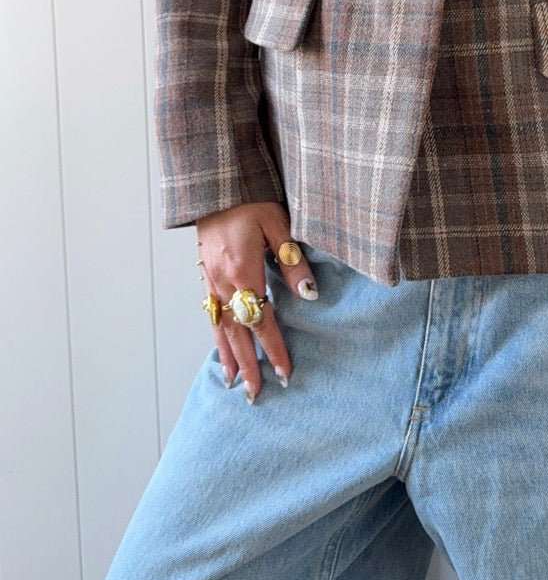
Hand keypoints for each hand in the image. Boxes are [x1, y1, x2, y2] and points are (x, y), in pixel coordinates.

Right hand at [196, 201, 319, 403]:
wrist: (216, 184)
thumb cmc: (251, 199)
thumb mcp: (279, 223)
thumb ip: (293, 261)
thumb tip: (309, 294)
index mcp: (244, 270)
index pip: (262, 320)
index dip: (274, 348)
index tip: (285, 373)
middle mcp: (223, 281)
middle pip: (237, 333)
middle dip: (248, 364)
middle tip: (256, 395)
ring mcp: (211, 280)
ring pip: (220, 327)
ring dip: (228, 357)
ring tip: (233, 384)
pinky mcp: (205, 274)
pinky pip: (210, 314)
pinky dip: (216, 336)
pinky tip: (220, 349)